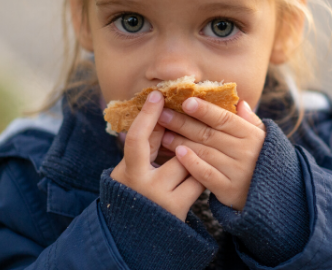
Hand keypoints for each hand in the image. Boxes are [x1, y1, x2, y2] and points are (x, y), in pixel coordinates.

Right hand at [110, 90, 205, 220]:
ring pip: (189, 164)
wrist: (141, 235)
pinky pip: (198, 181)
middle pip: (172, 150)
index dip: (147, 115)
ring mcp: (160, 197)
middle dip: (184, 142)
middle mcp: (141, 184)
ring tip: (198, 161)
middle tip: (191, 135)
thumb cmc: (139, 194)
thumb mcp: (135, 170)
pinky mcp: (177, 208)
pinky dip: (202, 176)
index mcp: (127, 171)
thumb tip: (163, 113)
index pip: (136, 138)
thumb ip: (147, 146)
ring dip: (195, 160)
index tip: (157, 95)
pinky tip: (203, 175)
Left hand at [158, 98, 265, 210]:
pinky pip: (206, 174)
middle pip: (209, 134)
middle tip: (163, 114)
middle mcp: (245, 151)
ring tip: (163, 133)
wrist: (275, 196)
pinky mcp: (229, 189)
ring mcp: (237, 171)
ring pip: (205, 152)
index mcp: (252, 135)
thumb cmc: (263, 161)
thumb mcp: (263, 138)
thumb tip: (239, 102)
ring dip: (181, 141)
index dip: (204, 110)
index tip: (185, 101)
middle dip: (183, 123)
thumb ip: (250, 121)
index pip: (224, 119)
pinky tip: (178, 154)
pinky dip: (192, 163)